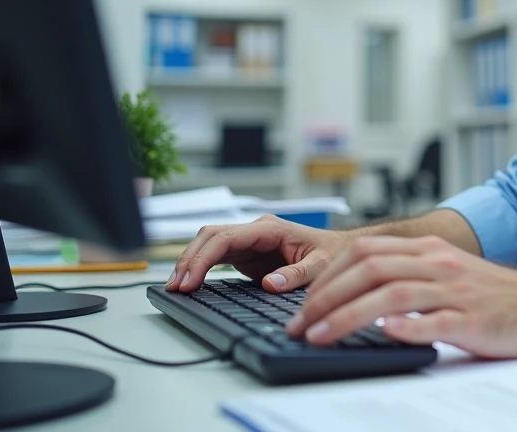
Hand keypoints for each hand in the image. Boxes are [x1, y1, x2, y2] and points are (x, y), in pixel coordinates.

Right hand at [167, 214, 352, 292]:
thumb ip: (297, 274)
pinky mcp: (246, 254)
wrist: (340, 251)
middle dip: (189, 259)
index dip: (203, 258)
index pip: (226, 237)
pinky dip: (200, 268)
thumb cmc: (332, 253)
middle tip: (175, 287)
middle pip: (210, 236)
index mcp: (270, 229)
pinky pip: (216, 256)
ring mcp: (249, 242)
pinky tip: (189, 284)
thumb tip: (270, 283)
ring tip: (175, 288)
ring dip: (190, 262)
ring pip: (208, 244)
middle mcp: (255, 231)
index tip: (190, 280)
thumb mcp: (321, 265)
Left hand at [287, 235, 516, 357]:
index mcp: (429, 251)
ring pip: (393, 294)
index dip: (328, 276)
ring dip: (348, 315)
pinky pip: (434, 321)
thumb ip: (406, 278)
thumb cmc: (491, 296)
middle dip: (326, 296)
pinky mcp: (471, 320)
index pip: (365, 252)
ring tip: (319, 335)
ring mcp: (455, 291)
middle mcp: (438, 265)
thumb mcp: (445, 274)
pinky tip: (383, 333)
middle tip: (299, 323)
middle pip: (371, 269)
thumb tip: (356, 295)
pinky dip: (405, 326)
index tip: (303, 302)